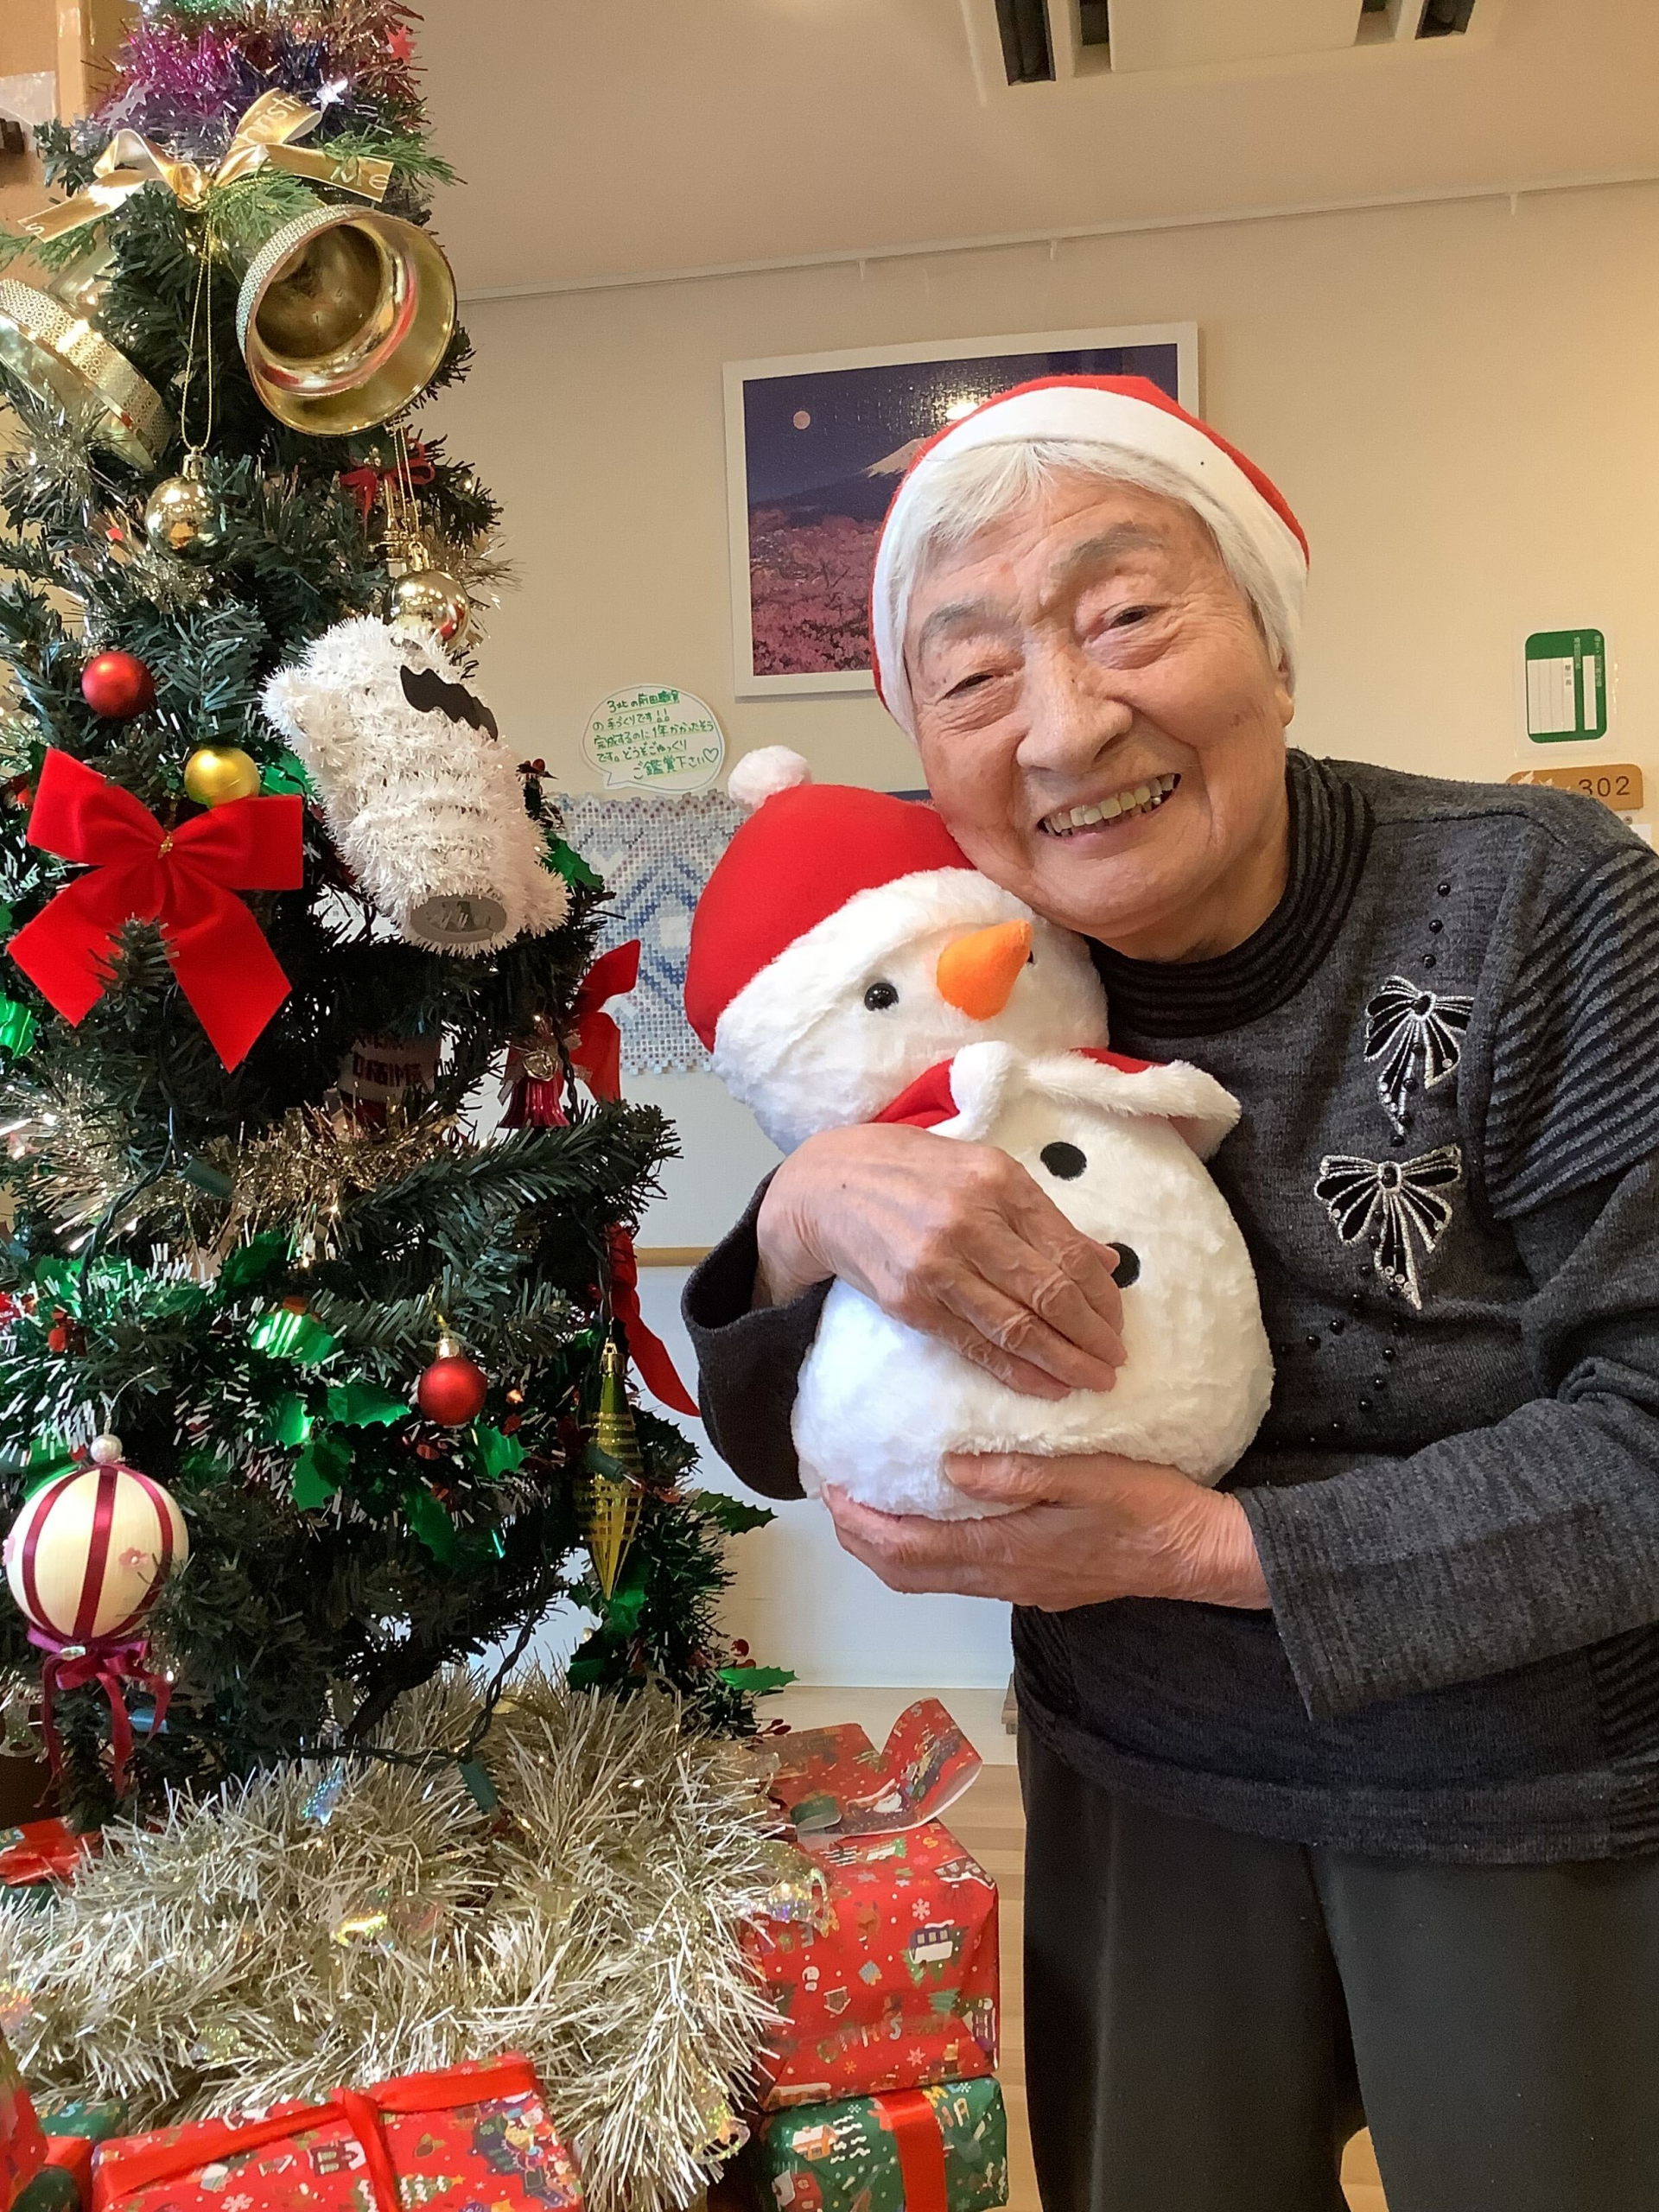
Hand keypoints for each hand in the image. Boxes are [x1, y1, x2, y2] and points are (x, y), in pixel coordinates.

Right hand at [754, 1121, 1125, 1398]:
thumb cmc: (913, 1174)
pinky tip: (1043, 1385)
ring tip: (1091, 1381)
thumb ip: (1043, 1216)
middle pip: (1049, 1293)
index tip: (1118, 1325)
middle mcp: (970, 1221)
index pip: (1069, 1252)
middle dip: (1091, 1337)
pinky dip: (1014, 1370)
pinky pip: (974, 1344)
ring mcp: (937, 1264)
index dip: (1102, 1299)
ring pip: (1016, 1326)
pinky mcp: (909, 1300)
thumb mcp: (982, 1171)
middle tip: (1114, 1364)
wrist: (827, 1187)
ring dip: (1062, 1362)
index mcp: (999, 1182)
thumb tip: (1105, 1261)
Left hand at [824, 1452, 1270, 1610]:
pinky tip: (934, 1517)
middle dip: (862, 1542)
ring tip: (872, 1506)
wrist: (1199, 1555)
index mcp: (1007, 1550)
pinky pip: (963, 1576)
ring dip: (892, 1549)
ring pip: (933, 1580)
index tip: (832, 1490)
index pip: (908, 1549)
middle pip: (908, 1575)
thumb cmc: (1147, 1507)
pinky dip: (929, 1552)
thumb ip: (1014, 1473)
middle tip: (837, 1498)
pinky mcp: (1038, 1586)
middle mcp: (1004, 1578)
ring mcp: (1021, 1587)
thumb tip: (947, 1466)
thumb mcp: (1084, 1474)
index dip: (861, 1525)